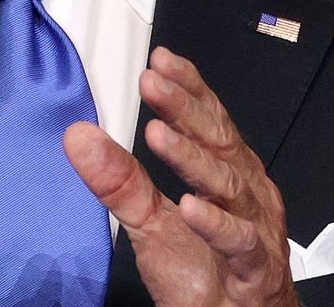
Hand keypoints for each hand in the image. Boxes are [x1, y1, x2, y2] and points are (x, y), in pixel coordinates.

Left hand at [64, 48, 299, 306]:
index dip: (188, 89)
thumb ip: (119, 180)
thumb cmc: (206, 272)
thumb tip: (78, 136)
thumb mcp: (150, 222)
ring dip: (192, 158)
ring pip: (228, 185)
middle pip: (218, 141)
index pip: (210, 120)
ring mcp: (255, 229)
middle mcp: (246, 193)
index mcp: (228, 174)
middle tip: (152, 82)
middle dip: (185, 108)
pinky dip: (216, 224)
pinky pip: (239, 243)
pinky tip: (192, 207)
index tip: (159, 61)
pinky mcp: (255, 270)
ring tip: (159, 134)